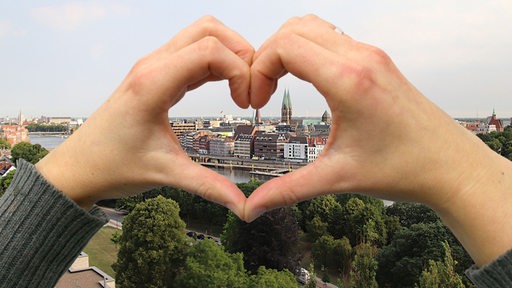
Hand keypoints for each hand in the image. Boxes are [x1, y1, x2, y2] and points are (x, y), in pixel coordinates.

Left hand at [36, 16, 252, 217]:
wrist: (78, 167)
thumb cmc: (112, 166)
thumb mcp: (165, 174)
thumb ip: (208, 187)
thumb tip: (244, 206)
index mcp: (153, 83)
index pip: (210, 51)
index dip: (240, 71)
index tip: (247, 104)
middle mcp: (153, 65)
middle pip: (209, 30)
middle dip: (241, 52)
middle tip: (252, 87)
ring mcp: (153, 66)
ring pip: (202, 34)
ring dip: (230, 54)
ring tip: (242, 88)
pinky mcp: (156, 73)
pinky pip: (193, 51)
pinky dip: (217, 62)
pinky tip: (227, 87)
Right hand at [245, 15, 511, 266]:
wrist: (451, 166)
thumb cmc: (403, 169)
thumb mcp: (337, 178)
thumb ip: (287, 191)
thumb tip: (252, 208)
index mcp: (349, 81)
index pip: (285, 46)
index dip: (258, 69)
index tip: (256, 101)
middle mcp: (360, 58)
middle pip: (293, 29)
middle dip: (265, 57)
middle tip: (262, 92)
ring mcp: (371, 55)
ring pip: (312, 27)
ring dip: (286, 50)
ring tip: (278, 84)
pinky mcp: (376, 60)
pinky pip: (330, 38)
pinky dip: (306, 50)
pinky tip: (305, 81)